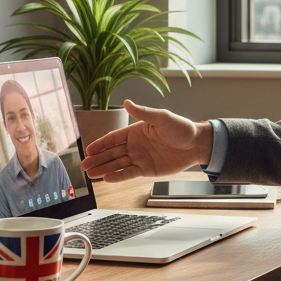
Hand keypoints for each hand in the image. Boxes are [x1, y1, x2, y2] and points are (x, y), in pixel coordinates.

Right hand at [80, 100, 213, 182]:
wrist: (196, 144)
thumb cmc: (181, 128)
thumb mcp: (161, 117)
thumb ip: (143, 112)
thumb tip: (126, 102)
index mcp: (135, 131)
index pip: (113, 138)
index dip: (100, 144)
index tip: (88, 149)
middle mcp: (135, 145)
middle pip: (112, 153)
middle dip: (97, 159)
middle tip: (84, 166)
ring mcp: (140, 158)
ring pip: (118, 164)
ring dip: (104, 169)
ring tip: (90, 175)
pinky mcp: (147, 170)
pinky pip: (130, 173)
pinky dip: (119, 176)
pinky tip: (107, 179)